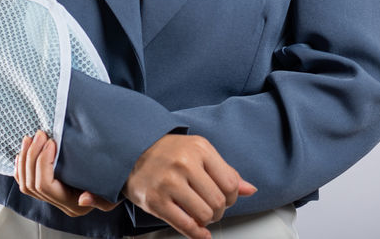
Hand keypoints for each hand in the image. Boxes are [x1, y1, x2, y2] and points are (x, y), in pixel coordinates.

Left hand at [14, 130, 120, 216]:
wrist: (118, 182)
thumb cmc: (116, 184)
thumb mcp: (114, 193)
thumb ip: (100, 199)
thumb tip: (83, 199)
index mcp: (72, 204)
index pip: (46, 185)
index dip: (43, 162)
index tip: (51, 142)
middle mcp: (59, 203)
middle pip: (33, 183)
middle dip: (32, 155)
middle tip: (40, 135)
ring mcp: (52, 197)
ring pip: (26, 183)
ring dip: (25, 158)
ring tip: (30, 138)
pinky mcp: (47, 189)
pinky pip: (25, 182)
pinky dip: (21, 166)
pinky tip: (23, 152)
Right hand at [124, 134, 256, 238]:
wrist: (130, 151)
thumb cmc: (167, 152)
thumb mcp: (198, 152)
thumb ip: (225, 171)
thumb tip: (249, 189)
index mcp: (199, 148)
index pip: (230, 183)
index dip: (231, 197)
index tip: (224, 198)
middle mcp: (184, 163)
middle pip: (218, 201)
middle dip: (218, 210)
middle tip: (210, 208)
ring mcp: (169, 182)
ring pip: (204, 214)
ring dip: (206, 220)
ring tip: (199, 214)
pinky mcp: (155, 200)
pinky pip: (185, 225)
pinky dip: (197, 234)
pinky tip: (199, 231)